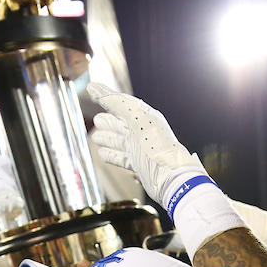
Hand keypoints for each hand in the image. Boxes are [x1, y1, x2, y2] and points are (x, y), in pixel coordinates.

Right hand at [88, 82, 243, 257]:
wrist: (172, 178)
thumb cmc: (158, 148)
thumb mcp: (138, 120)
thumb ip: (118, 103)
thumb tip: (95, 88)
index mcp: (145, 118)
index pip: (123, 104)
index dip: (107, 97)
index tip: (94, 91)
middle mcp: (144, 133)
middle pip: (123, 124)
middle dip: (109, 122)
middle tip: (96, 119)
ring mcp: (142, 150)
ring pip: (122, 142)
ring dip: (109, 139)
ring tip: (96, 137)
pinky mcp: (141, 166)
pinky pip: (124, 159)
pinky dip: (113, 156)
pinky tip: (103, 154)